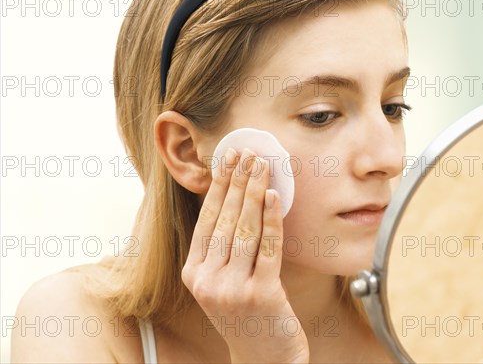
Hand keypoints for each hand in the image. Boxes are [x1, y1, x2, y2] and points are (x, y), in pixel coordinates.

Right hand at [182, 147, 309, 363]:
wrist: (264, 359)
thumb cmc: (246, 314)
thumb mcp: (223, 283)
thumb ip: (223, 249)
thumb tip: (236, 198)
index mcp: (194, 274)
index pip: (206, 220)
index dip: (218, 186)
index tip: (227, 159)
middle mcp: (207, 281)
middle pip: (224, 220)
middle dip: (237, 182)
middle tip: (247, 153)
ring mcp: (232, 289)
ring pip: (244, 230)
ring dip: (254, 193)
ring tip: (261, 166)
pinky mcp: (261, 295)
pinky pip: (268, 248)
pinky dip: (272, 220)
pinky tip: (274, 197)